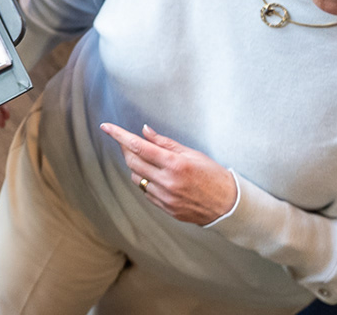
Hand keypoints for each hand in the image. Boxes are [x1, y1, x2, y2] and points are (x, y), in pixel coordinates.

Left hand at [100, 122, 238, 225]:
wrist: (230, 206)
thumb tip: (144, 131)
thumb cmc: (214, 176)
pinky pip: (146, 192)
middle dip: (125, 148)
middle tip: (126, 141)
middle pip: (132, 161)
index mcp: (175, 164)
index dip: (119, 135)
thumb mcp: (192, 154)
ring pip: (136, 178)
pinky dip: (146, 182)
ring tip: (149, 160)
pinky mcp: (167, 209)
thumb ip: (165, 143)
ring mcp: (166, 198)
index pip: (138, 146)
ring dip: (136, 166)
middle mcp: (168, 182)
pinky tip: (157, 177)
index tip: (106, 127)